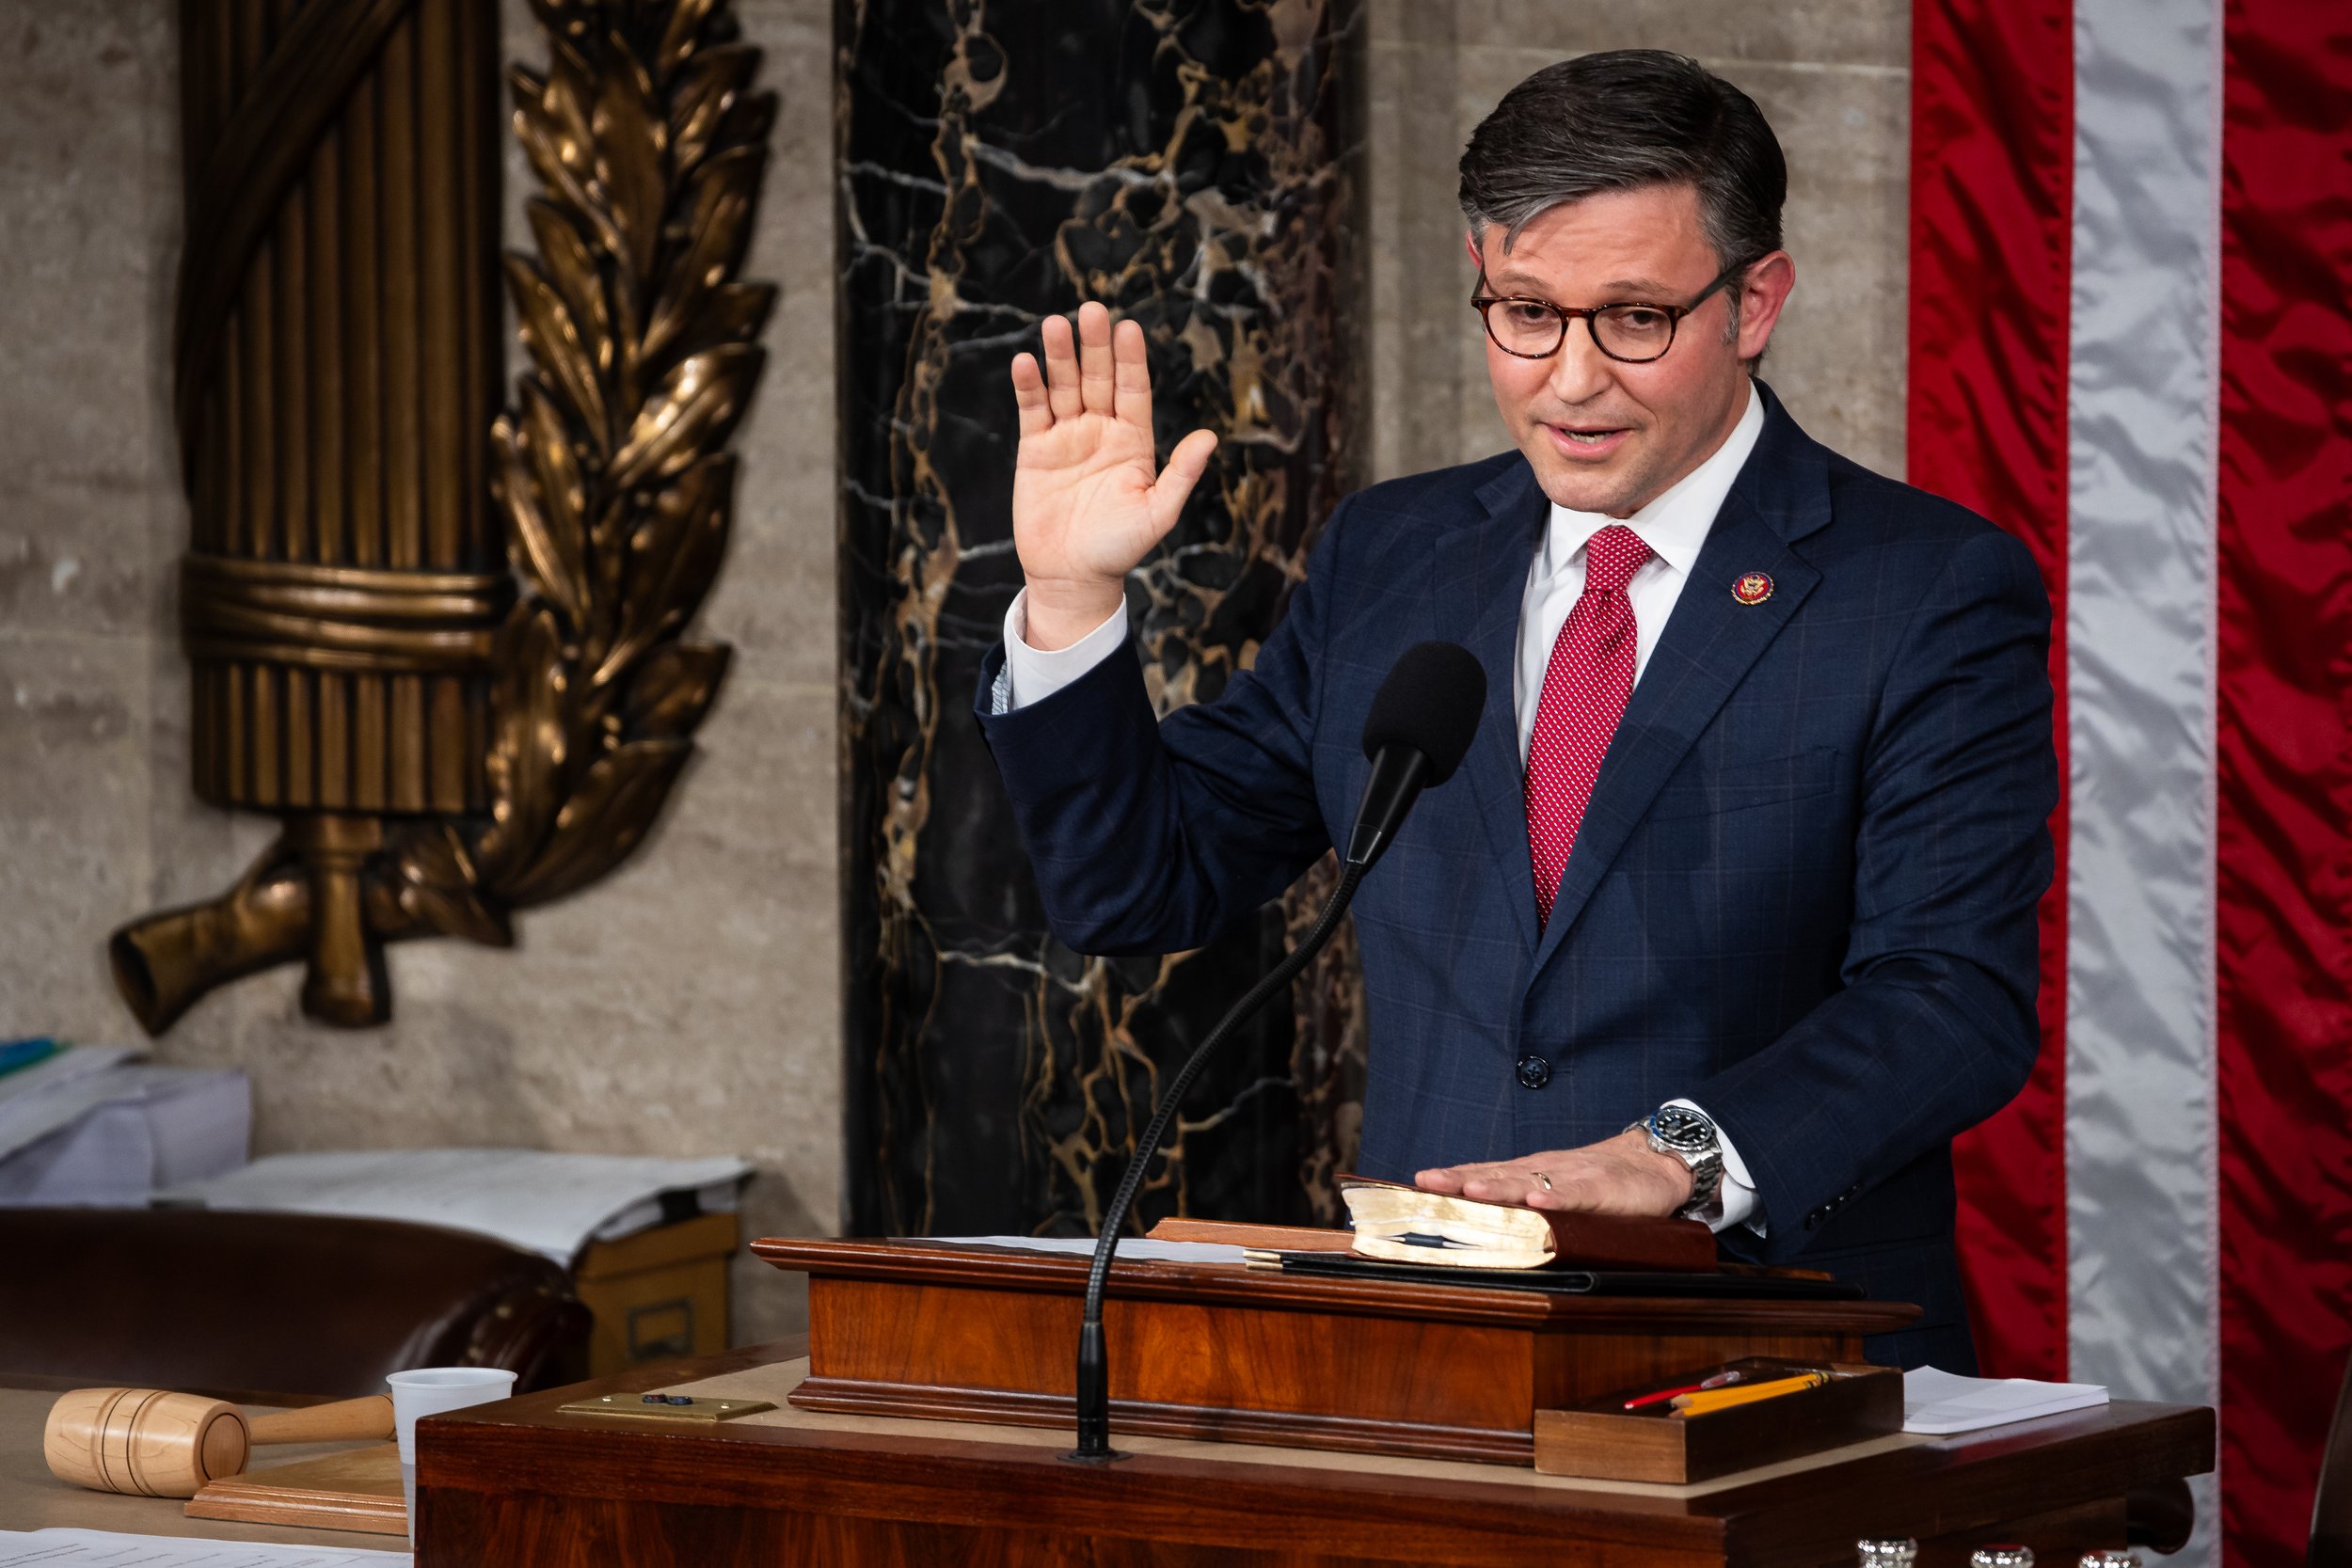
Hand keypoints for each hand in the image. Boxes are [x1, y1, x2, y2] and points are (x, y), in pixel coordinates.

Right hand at [1009, 301, 1217, 649]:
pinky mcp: (1036, 450)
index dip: (1131, 359)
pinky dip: (1029, 386)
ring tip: (1055, 325)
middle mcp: (1101, 431)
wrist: (1072, 576)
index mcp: (1134, 441)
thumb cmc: (1119, 548)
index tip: (1129, 328)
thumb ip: (1181, 474)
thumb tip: (1211, 438)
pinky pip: (1032, 410)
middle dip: (1094, 346)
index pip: (1134, 389)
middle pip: (1098, 378)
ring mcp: (1068, 437)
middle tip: (1091, 310)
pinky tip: (1026, 363)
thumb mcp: (1157, 513)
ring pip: (1064, 387)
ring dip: (1059, 357)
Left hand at [1413, 1128, 1694, 1217]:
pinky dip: (1557, 1197)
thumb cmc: (1601, 1181)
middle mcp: (1544, 1171)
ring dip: (1499, 1186)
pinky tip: (1539, 1201)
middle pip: (1497, 1174)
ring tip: (1470, 1189)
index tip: (1417, 1184)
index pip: (1484, 1173)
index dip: (1452, 1179)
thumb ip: (1524, 1201)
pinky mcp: (1603, 1189)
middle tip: (1428, 1184)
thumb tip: (1480, 1222)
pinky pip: (1577, 1193)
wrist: (1654, 1163)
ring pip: (1530, 1181)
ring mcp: (1573, 1178)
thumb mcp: (1555, 1190)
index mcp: (1530, 1173)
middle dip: (1461, 1180)